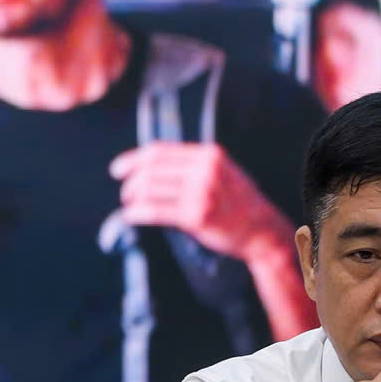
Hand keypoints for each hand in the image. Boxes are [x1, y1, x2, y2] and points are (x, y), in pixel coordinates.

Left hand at [110, 143, 290, 264]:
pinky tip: (131, 216)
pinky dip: (136, 213)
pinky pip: (155, 211)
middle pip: (150, 169)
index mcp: (209, 154)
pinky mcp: (197, 216)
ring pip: (149, 189)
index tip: (118, 169)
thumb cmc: (238, 202)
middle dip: (131, 182)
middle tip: (126, 192)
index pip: (159, 151)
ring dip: (132, 198)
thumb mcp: (221, 171)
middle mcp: (205, 170)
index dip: (133, 159)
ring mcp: (201, 193)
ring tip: (131, 205)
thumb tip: (150, 162)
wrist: (262, 230)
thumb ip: (192, 163)